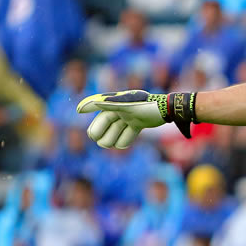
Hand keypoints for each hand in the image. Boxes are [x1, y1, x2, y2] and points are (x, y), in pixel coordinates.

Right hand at [77, 89, 196, 147]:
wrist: (167, 110)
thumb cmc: (147, 105)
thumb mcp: (128, 105)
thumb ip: (111, 105)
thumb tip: (95, 103)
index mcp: (117, 102)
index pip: (98, 104)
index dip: (88, 106)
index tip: (79, 110)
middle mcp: (121, 109)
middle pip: (103, 123)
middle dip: (100, 133)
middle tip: (99, 140)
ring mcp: (129, 117)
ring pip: (114, 131)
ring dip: (112, 139)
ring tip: (113, 144)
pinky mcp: (137, 124)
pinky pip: (126, 135)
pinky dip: (124, 140)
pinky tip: (123, 143)